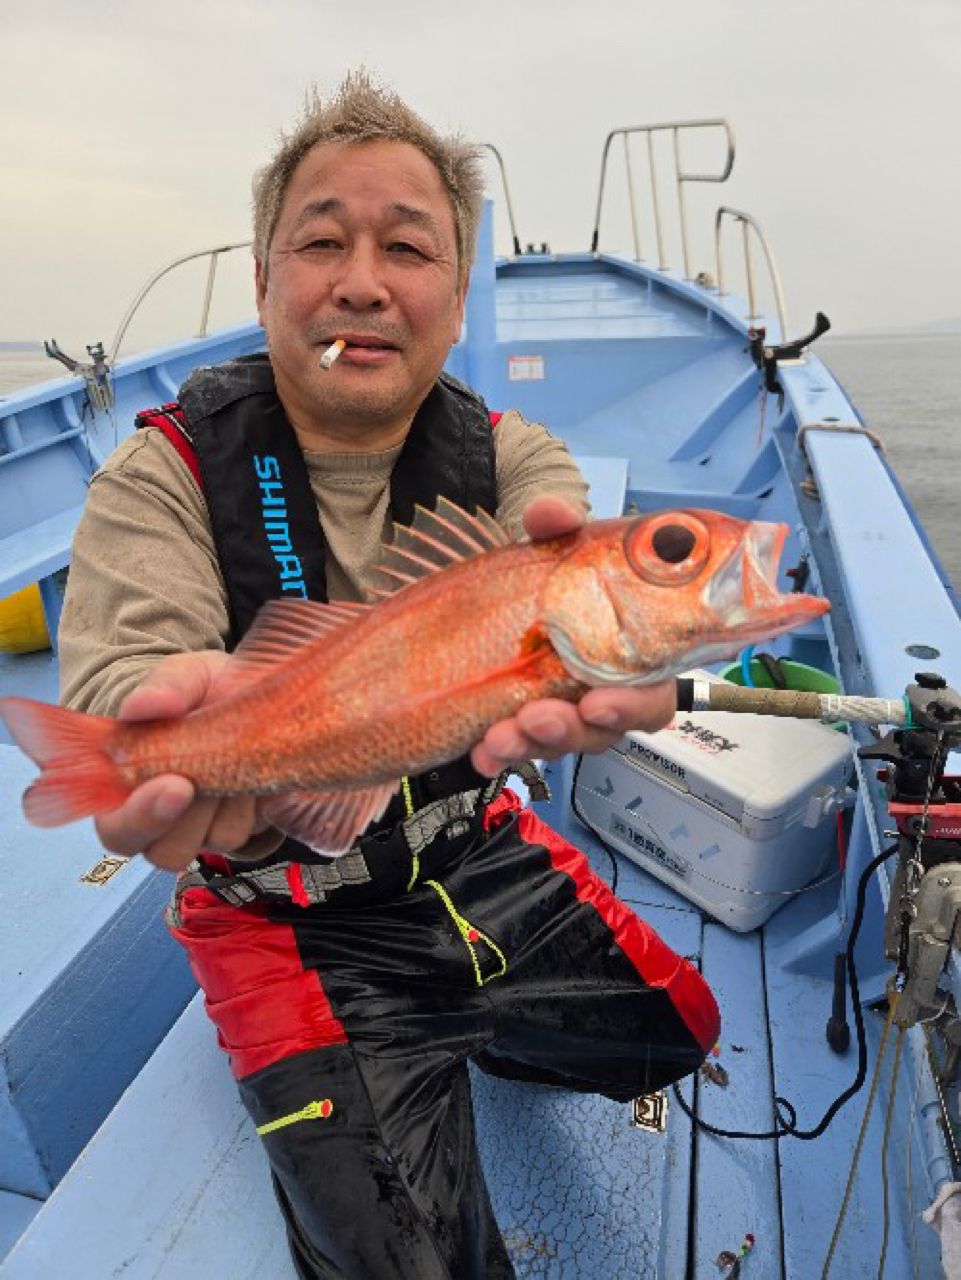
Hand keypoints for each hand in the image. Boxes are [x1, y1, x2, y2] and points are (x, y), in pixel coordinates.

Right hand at [95, 652, 270, 872]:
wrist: (253, 690)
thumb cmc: (203, 689)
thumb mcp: (184, 675)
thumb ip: (164, 687)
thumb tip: (143, 705)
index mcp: (129, 790)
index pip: (117, 829)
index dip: (138, 817)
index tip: (172, 783)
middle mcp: (166, 819)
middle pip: (164, 851)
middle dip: (186, 818)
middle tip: (200, 780)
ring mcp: (208, 826)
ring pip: (214, 841)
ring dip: (226, 804)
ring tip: (234, 759)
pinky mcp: (245, 823)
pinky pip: (252, 830)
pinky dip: (255, 801)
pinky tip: (255, 768)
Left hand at [470, 496, 675, 775]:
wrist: (494, 596)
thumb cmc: (549, 579)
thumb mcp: (552, 547)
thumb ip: (557, 525)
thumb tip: (550, 511)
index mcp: (629, 650)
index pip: (654, 692)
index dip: (634, 705)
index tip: (598, 702)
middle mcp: (601, 687)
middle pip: (606, 728)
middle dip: (574, 730)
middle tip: (541, 717)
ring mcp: (563, 710)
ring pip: (562, 742)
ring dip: (532, 742)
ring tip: (501, 733)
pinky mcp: (524, 725)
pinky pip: (519, 750)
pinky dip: (500, 752)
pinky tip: (480, 748)